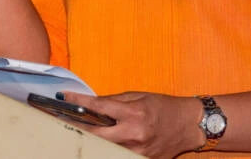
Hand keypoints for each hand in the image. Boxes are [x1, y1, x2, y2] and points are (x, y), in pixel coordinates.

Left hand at [60, 91, 202, 158]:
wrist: (188, 125)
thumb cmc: (163, 107)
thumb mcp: (138, 96)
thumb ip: (113, 101)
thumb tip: (91, 103)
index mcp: (134, 113)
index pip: (99, 108)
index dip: (79, 102)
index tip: (64, 97)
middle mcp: (135, 134)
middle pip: (96, 135)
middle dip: (78, 127)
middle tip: (62, 120)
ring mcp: (138, 151)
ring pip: (105, 148)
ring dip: (91, 140)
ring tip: (78, 131)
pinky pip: (118, 155)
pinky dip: (107, 149)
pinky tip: (99, 143)